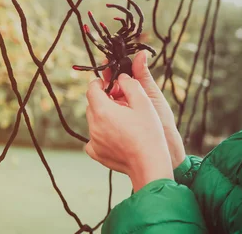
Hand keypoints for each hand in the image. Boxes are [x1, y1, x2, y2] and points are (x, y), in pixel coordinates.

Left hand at [85, 74, 172, 191]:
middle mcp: (94, 126)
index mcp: (102, 111)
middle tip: (121, 102)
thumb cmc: (149, 133)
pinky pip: (94, 138)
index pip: (92, 89)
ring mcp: (94, 141)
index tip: (110, 84)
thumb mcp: (144, 102)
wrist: (150, 165)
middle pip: (92, 104)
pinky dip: (102, 134)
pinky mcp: (97, 154)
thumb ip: (130, 84)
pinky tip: (116, 135)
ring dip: (104, 116)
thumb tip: (122, 77)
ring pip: (94, 121)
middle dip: (104, 100)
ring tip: (123, 120)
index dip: (100, 83)